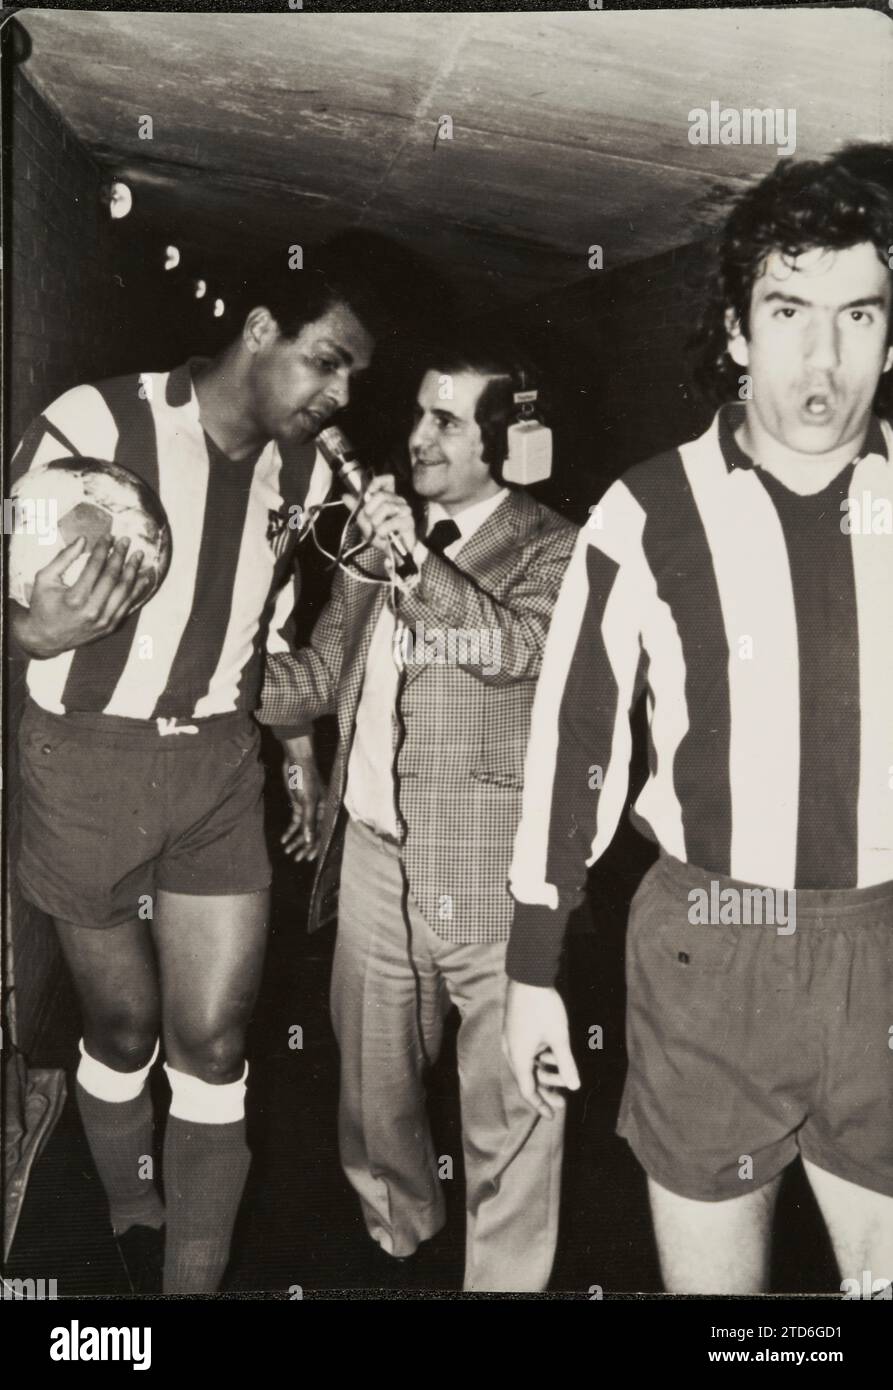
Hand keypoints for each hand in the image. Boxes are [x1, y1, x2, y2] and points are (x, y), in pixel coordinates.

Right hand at [12, 535, 151, 658]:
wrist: (45, 638)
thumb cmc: (42, 605)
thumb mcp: (45, 579)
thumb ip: (63, 558)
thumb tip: (82, 539)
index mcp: (75, 597)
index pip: (95, 566)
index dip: (103, 549)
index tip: (109, 536)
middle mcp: (92, 610)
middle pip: (113, 577)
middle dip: (120, 556)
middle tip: (126, 541)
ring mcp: (104, 621)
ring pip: (124, 591)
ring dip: (133, 571)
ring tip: (138, 555)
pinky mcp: (110, 627)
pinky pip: (127, 606)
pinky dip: (136, 591)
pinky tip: (142, 578)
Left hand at [280, 748, 325, 861]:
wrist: (297, 761)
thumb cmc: (306, 778)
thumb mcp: (307, 801)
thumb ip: (309, 822)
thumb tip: (310, 841)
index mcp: (326, 810)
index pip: (322, 833)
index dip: (315, 847)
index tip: (308, 859)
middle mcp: (319, 812)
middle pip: (313, 833)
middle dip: (304, 846)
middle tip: (296, 858)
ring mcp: (309, 809)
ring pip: (303, 829)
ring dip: (295, 840)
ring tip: (287, 851)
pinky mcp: (299, 805)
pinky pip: (296, 822)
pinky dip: (290, 831)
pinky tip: (284, 839)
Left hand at [354, 474, 416, 558]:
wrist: (392, 552)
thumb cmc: (381, 535)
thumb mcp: (364, 521)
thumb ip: (356, 508)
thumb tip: (345, 495)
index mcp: (388, 497)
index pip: (387, 480)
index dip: (377, 482)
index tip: (368, 492)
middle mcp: (398, 501)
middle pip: (381, 495)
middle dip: (370, 509)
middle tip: (369, 520)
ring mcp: (405, 510)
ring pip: (386, 507)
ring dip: (376, 522)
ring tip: (377, 530)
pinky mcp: (408, 522)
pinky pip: (391, 522)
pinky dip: (382, 530)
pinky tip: (383, 535)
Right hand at [502, 980, 580, 1118]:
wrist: (528, 977)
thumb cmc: (544, 1008)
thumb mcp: (559, 1038)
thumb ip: (566, 1064)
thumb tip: (574, 1087)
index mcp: (519, 1057)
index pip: (528, 1090)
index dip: (540, 1105)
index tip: (552, 1116)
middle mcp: (511, 1051)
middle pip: (527, 1079)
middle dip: (546, 1090)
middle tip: (563, 1100)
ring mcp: (511, 1039)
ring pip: (528, 1064)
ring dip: (545, 1072)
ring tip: (564, 1073)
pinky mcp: (514, 1028)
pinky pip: (526, 1052)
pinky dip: (540, 1058)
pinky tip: (554, 1054)